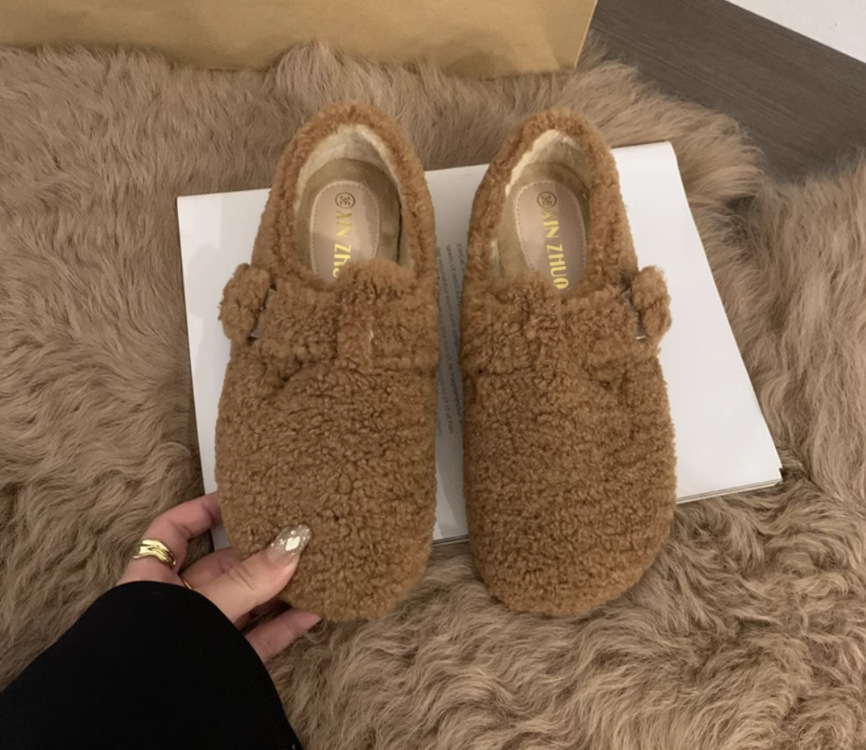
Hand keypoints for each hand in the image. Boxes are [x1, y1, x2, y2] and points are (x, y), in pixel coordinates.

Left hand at [118, 492, 319, 660]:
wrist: (142, 729)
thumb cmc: (157, 659)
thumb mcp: (204, 608)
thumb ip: (248, 579)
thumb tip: (294, 543)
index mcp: (151, 582)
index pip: (171, 532)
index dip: (202, 510)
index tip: (240, 497)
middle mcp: (176, 605)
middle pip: (221, 566)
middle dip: (258, 550)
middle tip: (293, 531)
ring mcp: (203, 635)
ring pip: (246, 601)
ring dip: (279, 586)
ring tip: (314, 566)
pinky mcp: (226, 662)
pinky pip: (259, 636)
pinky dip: (285, 624)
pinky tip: (314, 610)